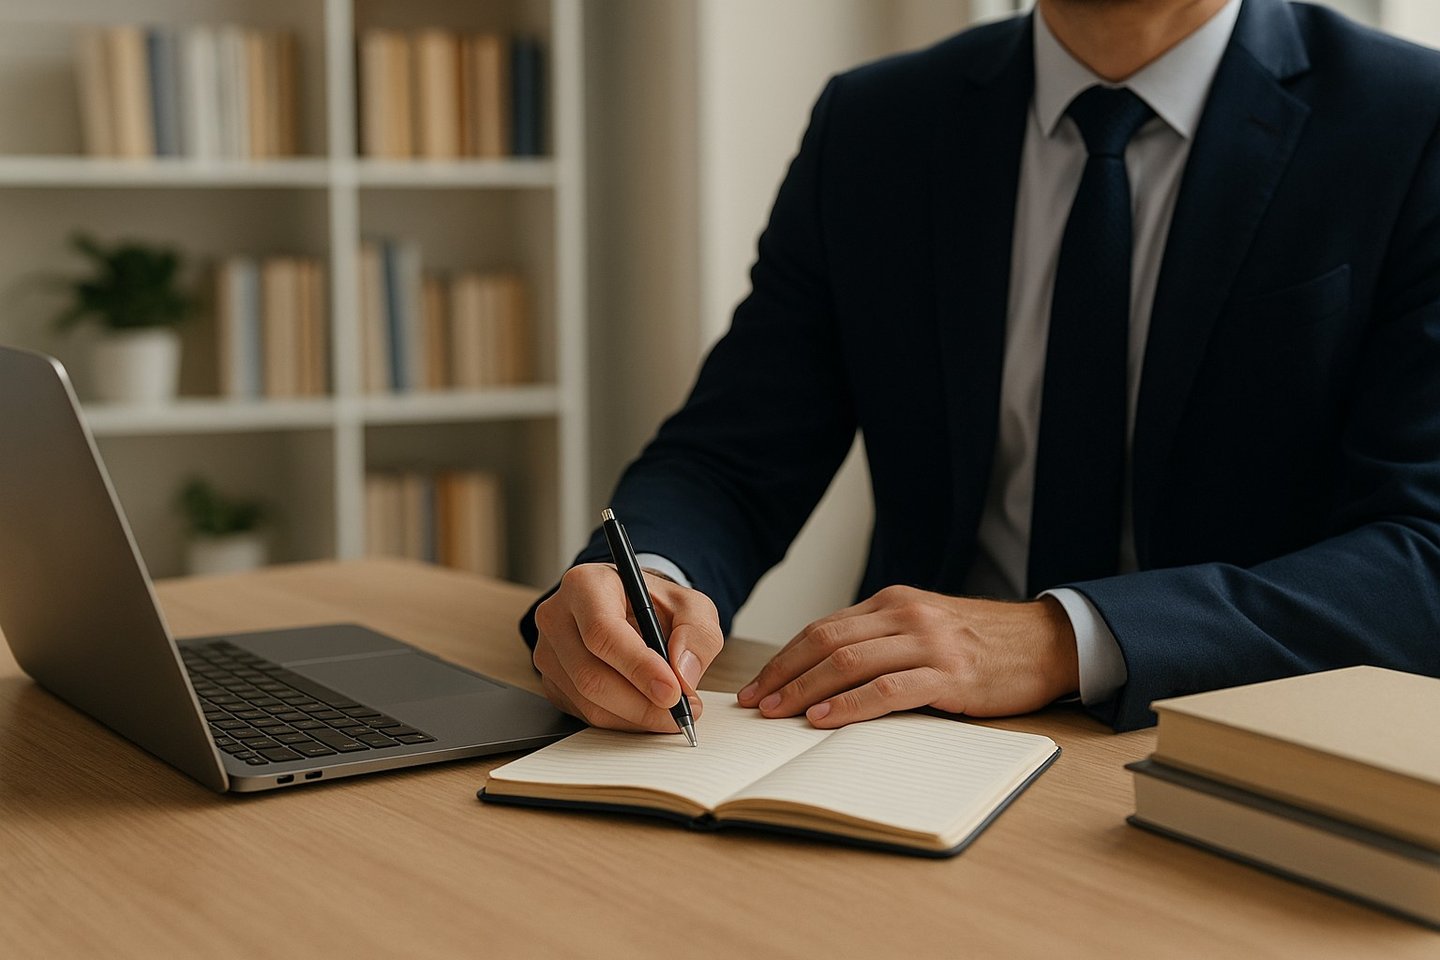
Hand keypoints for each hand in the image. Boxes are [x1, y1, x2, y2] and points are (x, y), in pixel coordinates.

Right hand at [532, 562, 723, 731]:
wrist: (631, 610)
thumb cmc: (656, 605)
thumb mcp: (691, 606)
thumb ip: (697, 633)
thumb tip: (682, 674)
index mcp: (586, 585)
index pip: (603, 632)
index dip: (638, 667)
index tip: (672, 692)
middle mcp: (557, 617)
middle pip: (590, 674)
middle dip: (641, 703)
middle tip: (680, 712)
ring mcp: (549, 653)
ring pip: (588, 701)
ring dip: (635, 717)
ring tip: (670, 713)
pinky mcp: (551, 683)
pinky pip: (584, 714)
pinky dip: (622, 721)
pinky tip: (646, 710)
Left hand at [735, 585, 1078, 727]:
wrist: (1048, 642)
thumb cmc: (983, 643)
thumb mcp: (925, 627)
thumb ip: (881, 640)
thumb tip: (824, 674)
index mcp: (892, 603)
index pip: (822, 628)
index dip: (783, 658)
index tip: (756, 686)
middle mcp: (905, 615)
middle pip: (825, 641)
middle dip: (782, 674)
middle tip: (754, 704)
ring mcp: (928, 642)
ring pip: (848, 661)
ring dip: (805, 690)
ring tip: (778, 714)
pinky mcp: (950, 674)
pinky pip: (888, 688)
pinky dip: (851, 705)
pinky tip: (825, 719)